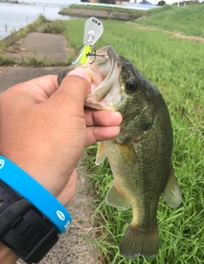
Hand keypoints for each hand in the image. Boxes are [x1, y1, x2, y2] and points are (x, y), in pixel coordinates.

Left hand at [0, 72, 121, 204]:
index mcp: (24, 98)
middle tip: (113, 105)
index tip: (101, 84)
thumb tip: (82, 72)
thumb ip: (76, 86)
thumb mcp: (64, 107)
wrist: (39, 190)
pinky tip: (111, 132)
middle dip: (92, 104)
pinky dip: (92, 133)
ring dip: (97, 120)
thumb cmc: (47, 143)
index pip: (56, 81)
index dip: (80, 82)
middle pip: (67, 102)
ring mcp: (43, 134)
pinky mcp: (55, 150)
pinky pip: (75, 136)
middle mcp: (31, 114)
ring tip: (118, 120)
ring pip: (73, 120)